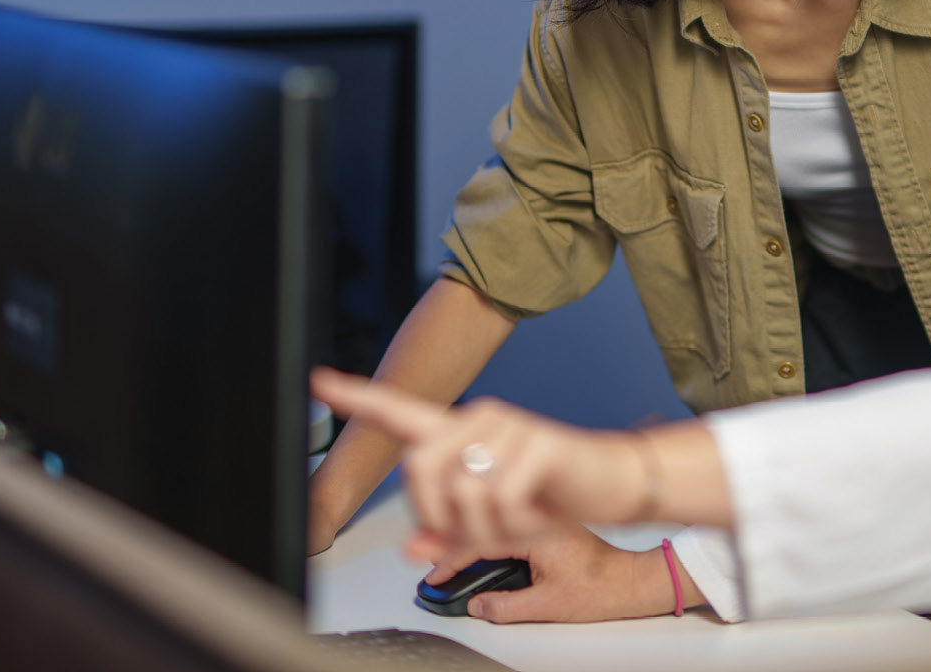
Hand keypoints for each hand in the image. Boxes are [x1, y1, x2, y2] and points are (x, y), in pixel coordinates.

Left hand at [310, 368, 650, 559]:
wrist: (611, 486)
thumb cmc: (551, 497)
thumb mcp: (493, 525)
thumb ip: (449, 533)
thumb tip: (412, 546)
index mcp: (461, 435)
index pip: (399, 411)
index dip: (357, 399)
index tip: (319, 383)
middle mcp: (478, 420)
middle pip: (419, 470)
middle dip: (440, 517)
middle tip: (478, 530)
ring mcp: (508, 425)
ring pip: (461, 493)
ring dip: (485, 528)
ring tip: (517, 520)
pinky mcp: (536, 440)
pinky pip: (500, 499)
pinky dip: (515, 524)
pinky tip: (536, 512)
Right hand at [419, 524, 699, 622]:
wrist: (630, 579)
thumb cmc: (600, 587)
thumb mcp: (549, 604)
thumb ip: (507, 606)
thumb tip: (477, 605)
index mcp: (536, 531)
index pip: (479, 537)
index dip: (449, 557)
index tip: (433, 572)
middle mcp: (536, 516)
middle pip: (481, 518)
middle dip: (448, 533)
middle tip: (424, 553)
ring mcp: (540, 517)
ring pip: (492, 516)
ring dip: (465, 529)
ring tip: (439, 549)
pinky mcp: (544, 522)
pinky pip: (505, 520)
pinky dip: (484, 532)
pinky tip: (471, 544)